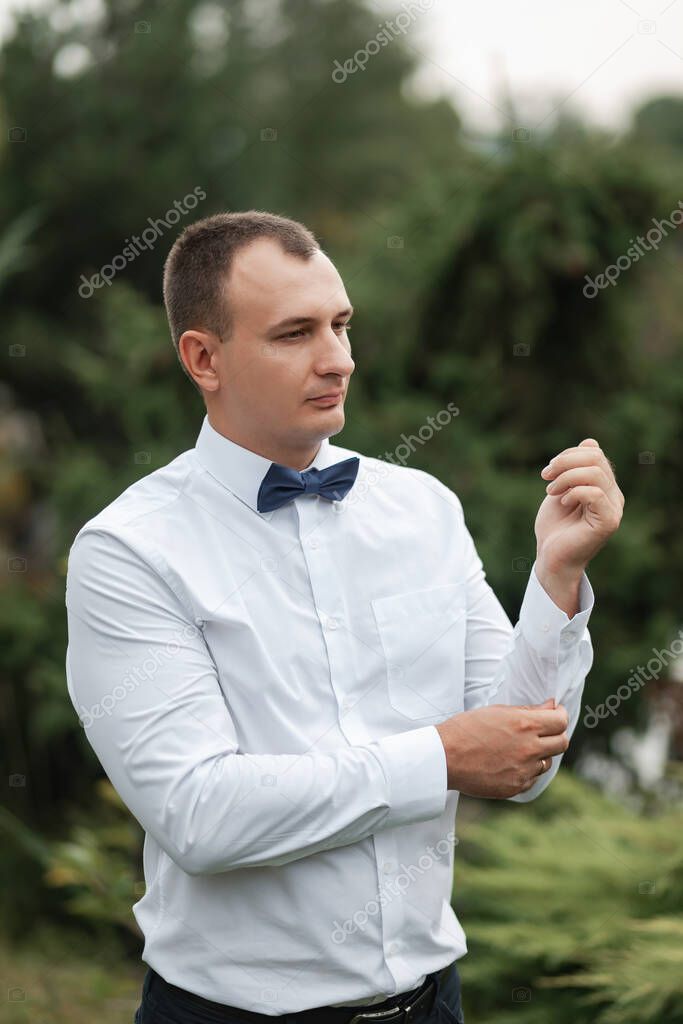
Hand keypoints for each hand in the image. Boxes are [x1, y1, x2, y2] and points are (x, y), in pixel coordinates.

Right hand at [434, 698, 568, 797]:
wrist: (445, 757)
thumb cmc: (466, 729)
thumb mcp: (496, 712)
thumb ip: (527, 711)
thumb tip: (550, 707)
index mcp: (525, 725)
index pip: (560, 721)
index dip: (560, 715)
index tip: (555, 713)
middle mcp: (529, 749)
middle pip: (562, 743)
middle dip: (556, 735)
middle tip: (544, 731)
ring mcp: (524, 771)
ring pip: (547, 762)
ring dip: (540, 754)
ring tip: (519, 749)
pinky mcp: (516, 787)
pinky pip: (532, 778)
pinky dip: (526, 771)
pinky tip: (508, 763)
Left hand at [535, 438, 623, 573]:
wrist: (550, 557)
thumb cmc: (555, 527)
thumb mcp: (561, 489)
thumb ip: (574, 468)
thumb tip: (591, 441)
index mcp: (604, 486)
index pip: (595, 453)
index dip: (569, 454)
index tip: (548, 470)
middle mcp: (613, 495)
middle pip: (597, 458)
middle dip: (565, 462)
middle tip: (546, 476)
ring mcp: (613, 509)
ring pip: (596, 473)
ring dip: (566, 477)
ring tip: (551, 491)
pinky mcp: (608, 522)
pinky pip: (596, 493)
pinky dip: (574, 492)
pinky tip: (563, 502)